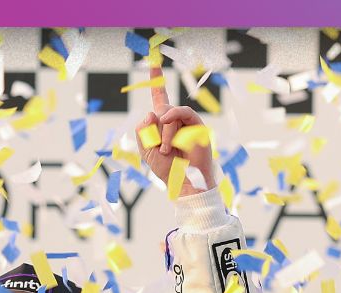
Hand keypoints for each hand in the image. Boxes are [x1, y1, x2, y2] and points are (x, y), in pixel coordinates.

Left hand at [134, 65, 215, 196]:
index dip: (156, 81)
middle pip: (160, 109)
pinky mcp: (197, 125)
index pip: (159, 97)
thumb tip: (153, 112)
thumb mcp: (147, 150)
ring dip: (164, 134)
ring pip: (168, 114)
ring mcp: (186, 122)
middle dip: (156, 131)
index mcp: (162, 124)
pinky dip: (173, 118)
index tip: (154, 62)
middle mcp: (175, 120)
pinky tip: (168, 123)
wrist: (185, 182)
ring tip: (168, 150)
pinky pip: (183, 113)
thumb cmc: (167, 169)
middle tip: (162, 149)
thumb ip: (143, 130)